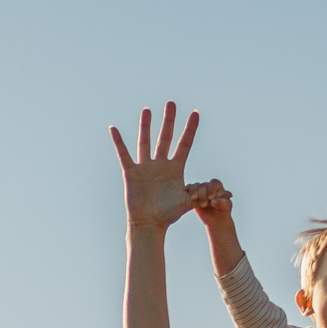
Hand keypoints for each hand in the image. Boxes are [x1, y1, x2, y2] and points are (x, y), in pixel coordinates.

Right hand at [109, 102, 211, 229]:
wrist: (149, 224)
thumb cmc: (168, 216)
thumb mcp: (187, 203)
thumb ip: (198, 194)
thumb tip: (212, 190)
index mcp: (175, 169)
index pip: (184, 144)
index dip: (190, 129)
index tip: (196, 113)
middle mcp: (161, 164)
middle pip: (166, 137)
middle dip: (169, 120)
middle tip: (171, 103)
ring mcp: (146, 167)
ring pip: (146, 141)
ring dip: (146, 126)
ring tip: (148, 110)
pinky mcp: (132, 173)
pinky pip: (124, 154)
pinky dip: (118, 142)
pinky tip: (114, 129)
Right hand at [190, 178, 234, 228]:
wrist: (215, 220)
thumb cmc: (222, 213)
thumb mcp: (226, 208)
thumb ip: (223, 203)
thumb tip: (213, 201)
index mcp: (218, 188)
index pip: (214, 183)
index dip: (212, 189)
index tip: (211, 198)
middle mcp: (209, 187)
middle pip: (204, 185)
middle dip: (202, 194)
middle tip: (204, 205)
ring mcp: (200, 191)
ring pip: (195, 186)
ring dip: (194, 192)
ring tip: (194, 199)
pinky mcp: (193, 195)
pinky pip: (189, 189)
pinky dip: (188, 191)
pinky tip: (189, 197)